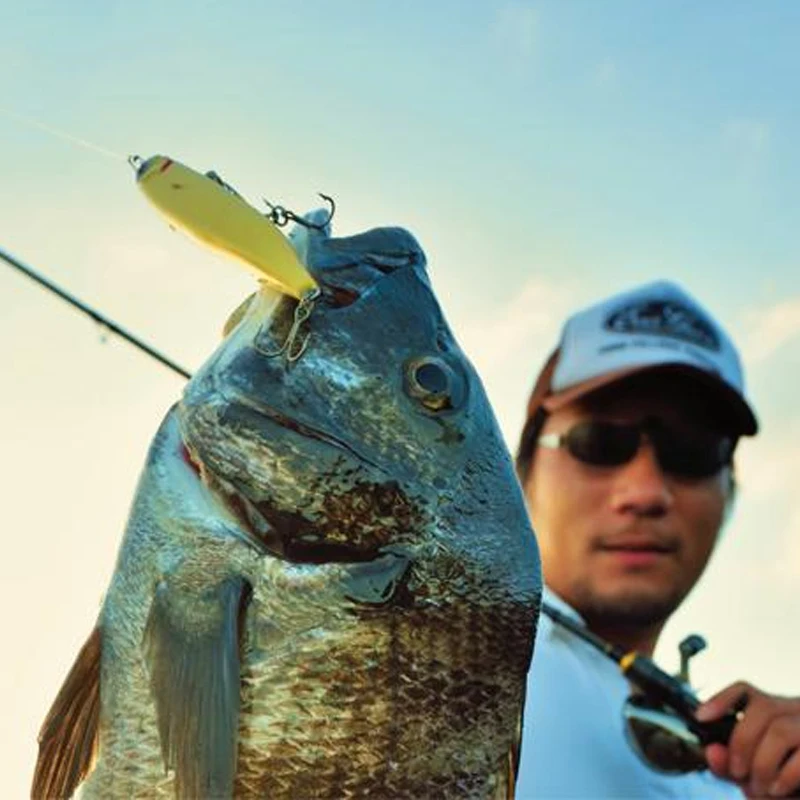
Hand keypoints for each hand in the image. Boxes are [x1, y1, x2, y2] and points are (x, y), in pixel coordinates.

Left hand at [696, 682, 799, 797]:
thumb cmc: (784, 784)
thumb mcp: (753, 773)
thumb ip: (730, 765)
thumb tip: (712, 753)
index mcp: (777, 710)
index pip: (746, 690)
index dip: (722, 699)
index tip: (701, 717)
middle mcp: (797, 711)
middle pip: (762, 708)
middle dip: (742, 743)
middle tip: (737, 772)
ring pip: (780, 730)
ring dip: (761, 763)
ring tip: (758, 787)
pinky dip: (783, 775)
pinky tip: (776, 788)